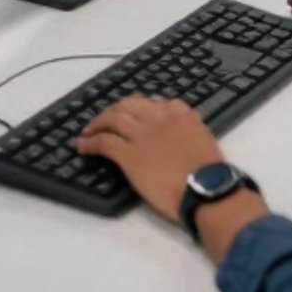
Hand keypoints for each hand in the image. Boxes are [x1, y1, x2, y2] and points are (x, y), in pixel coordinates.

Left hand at [73, 98, 224, 223]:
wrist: (204, 189)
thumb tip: (181, 130)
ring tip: (88, 129)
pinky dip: (90, 141)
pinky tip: (82, 145)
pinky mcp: (129, 155)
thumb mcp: (204, 138)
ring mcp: (141, 135)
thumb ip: (189, 128)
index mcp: (179, 113)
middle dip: (114, 109)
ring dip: (97, 122)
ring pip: (113, 118)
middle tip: (105, 117)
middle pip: (129, 105)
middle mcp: (158, 118)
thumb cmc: (209, 172)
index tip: (133, 112)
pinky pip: (104, 142)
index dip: (139, 106)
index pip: (154, 102)